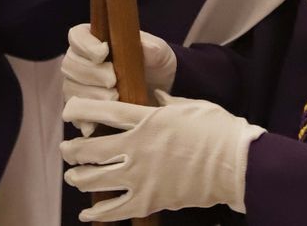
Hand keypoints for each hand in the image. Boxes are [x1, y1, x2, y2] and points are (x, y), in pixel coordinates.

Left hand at [61, 93, 264, 220]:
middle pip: (89, 149)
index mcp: (147, 119)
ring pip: (94, 179)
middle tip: (67, 149)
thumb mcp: (190, 105)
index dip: (79, 110)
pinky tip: (88, 212)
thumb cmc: (218, 130)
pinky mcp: (150, 200)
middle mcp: (138, 147)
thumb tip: (155, 94)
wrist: (238, 165)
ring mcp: (142, 175)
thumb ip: (166, 101)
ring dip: (78, 178)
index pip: (102, 111)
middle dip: (71, 150)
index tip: (68, 111)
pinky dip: (97, 212)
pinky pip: (115, 209)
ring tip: (74, 176)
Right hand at [62, 24, 177, 121]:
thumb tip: (147, 47)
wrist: (160, 97)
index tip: (104, 53)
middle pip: (70, 64)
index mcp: (94, 40)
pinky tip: (96, 123)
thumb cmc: (156, 69)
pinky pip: (75, 113)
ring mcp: (78, 87)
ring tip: (114, 99)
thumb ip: (155, 49)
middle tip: (113, 81)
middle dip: (91, 73)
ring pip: (70, 88)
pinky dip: (85, 118)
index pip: (77, 36)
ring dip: (90, 95)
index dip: (85, 45)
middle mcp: (81, 62)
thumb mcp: (161, 55)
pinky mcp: (82, 110)